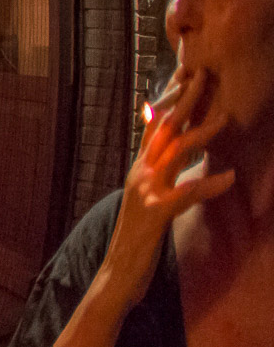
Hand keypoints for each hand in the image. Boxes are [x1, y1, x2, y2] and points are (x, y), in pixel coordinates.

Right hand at [102, 67, 234, 305]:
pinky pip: (186, 194)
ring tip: (225, 116)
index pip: (154, 125)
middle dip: (185, 99)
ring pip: (175, 153)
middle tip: (203, 72)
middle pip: (164, 128)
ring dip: (202, 132)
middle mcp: (140, 174)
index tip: (185, 73)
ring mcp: (146, 192)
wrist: (116, 274)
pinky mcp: (156, 214)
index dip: (170, 97)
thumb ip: (161, 178)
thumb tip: (180, 161)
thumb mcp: (148, 201)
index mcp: (140, 169)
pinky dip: (209, 185)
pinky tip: (229, 178)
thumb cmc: (136, 239)